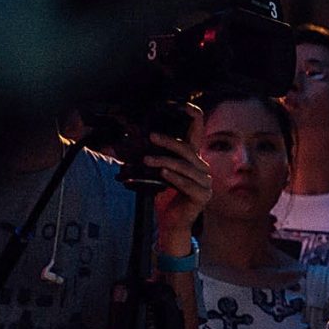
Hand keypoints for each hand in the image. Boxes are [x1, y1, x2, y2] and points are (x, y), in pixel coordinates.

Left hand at [147, 104, 208, 254]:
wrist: (172, 223)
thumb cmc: (164, 197)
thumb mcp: (157, 173)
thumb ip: (151, 158)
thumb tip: (123, 142)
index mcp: (193, 160)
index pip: (197, 135)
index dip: (195, 118)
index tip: (185, 105)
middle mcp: (202, 169)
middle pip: (187, 150)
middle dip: (168, 142)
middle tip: (151, 136)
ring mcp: (205, 183)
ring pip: (185, 167)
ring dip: (164, 161)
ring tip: (147, 160)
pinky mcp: (202, 196)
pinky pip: (187, 183)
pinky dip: (173, 178)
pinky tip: (162, 173)